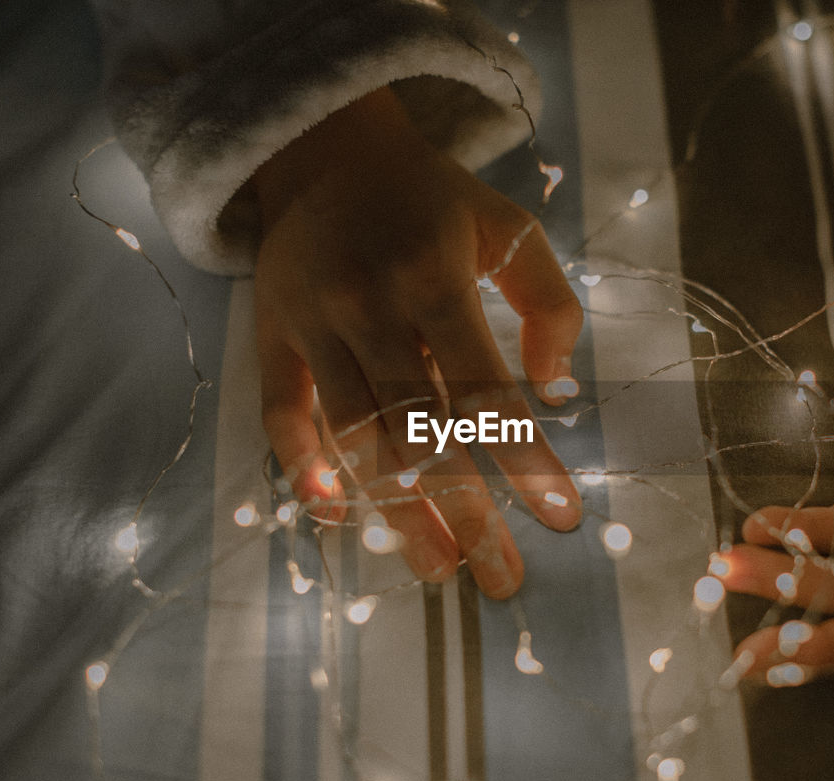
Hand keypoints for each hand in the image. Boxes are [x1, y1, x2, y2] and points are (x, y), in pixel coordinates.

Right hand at [251, 87, 582, 598]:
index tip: (561, 518)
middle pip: (419, 429)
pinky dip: (304, 468)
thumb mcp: (511, 229)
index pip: (485, 390)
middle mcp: (369, 307)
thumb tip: (557, 389)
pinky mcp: (273, 337)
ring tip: (438, 570)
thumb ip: (549, 305)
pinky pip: (281, 414)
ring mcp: (313, 325)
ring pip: (354, 435)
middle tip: (501, 578)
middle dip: (466, 511)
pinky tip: (334, 519)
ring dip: (396, 510)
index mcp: (435, 278)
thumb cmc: (435, 200)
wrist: (328, 150)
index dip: (523, 460)